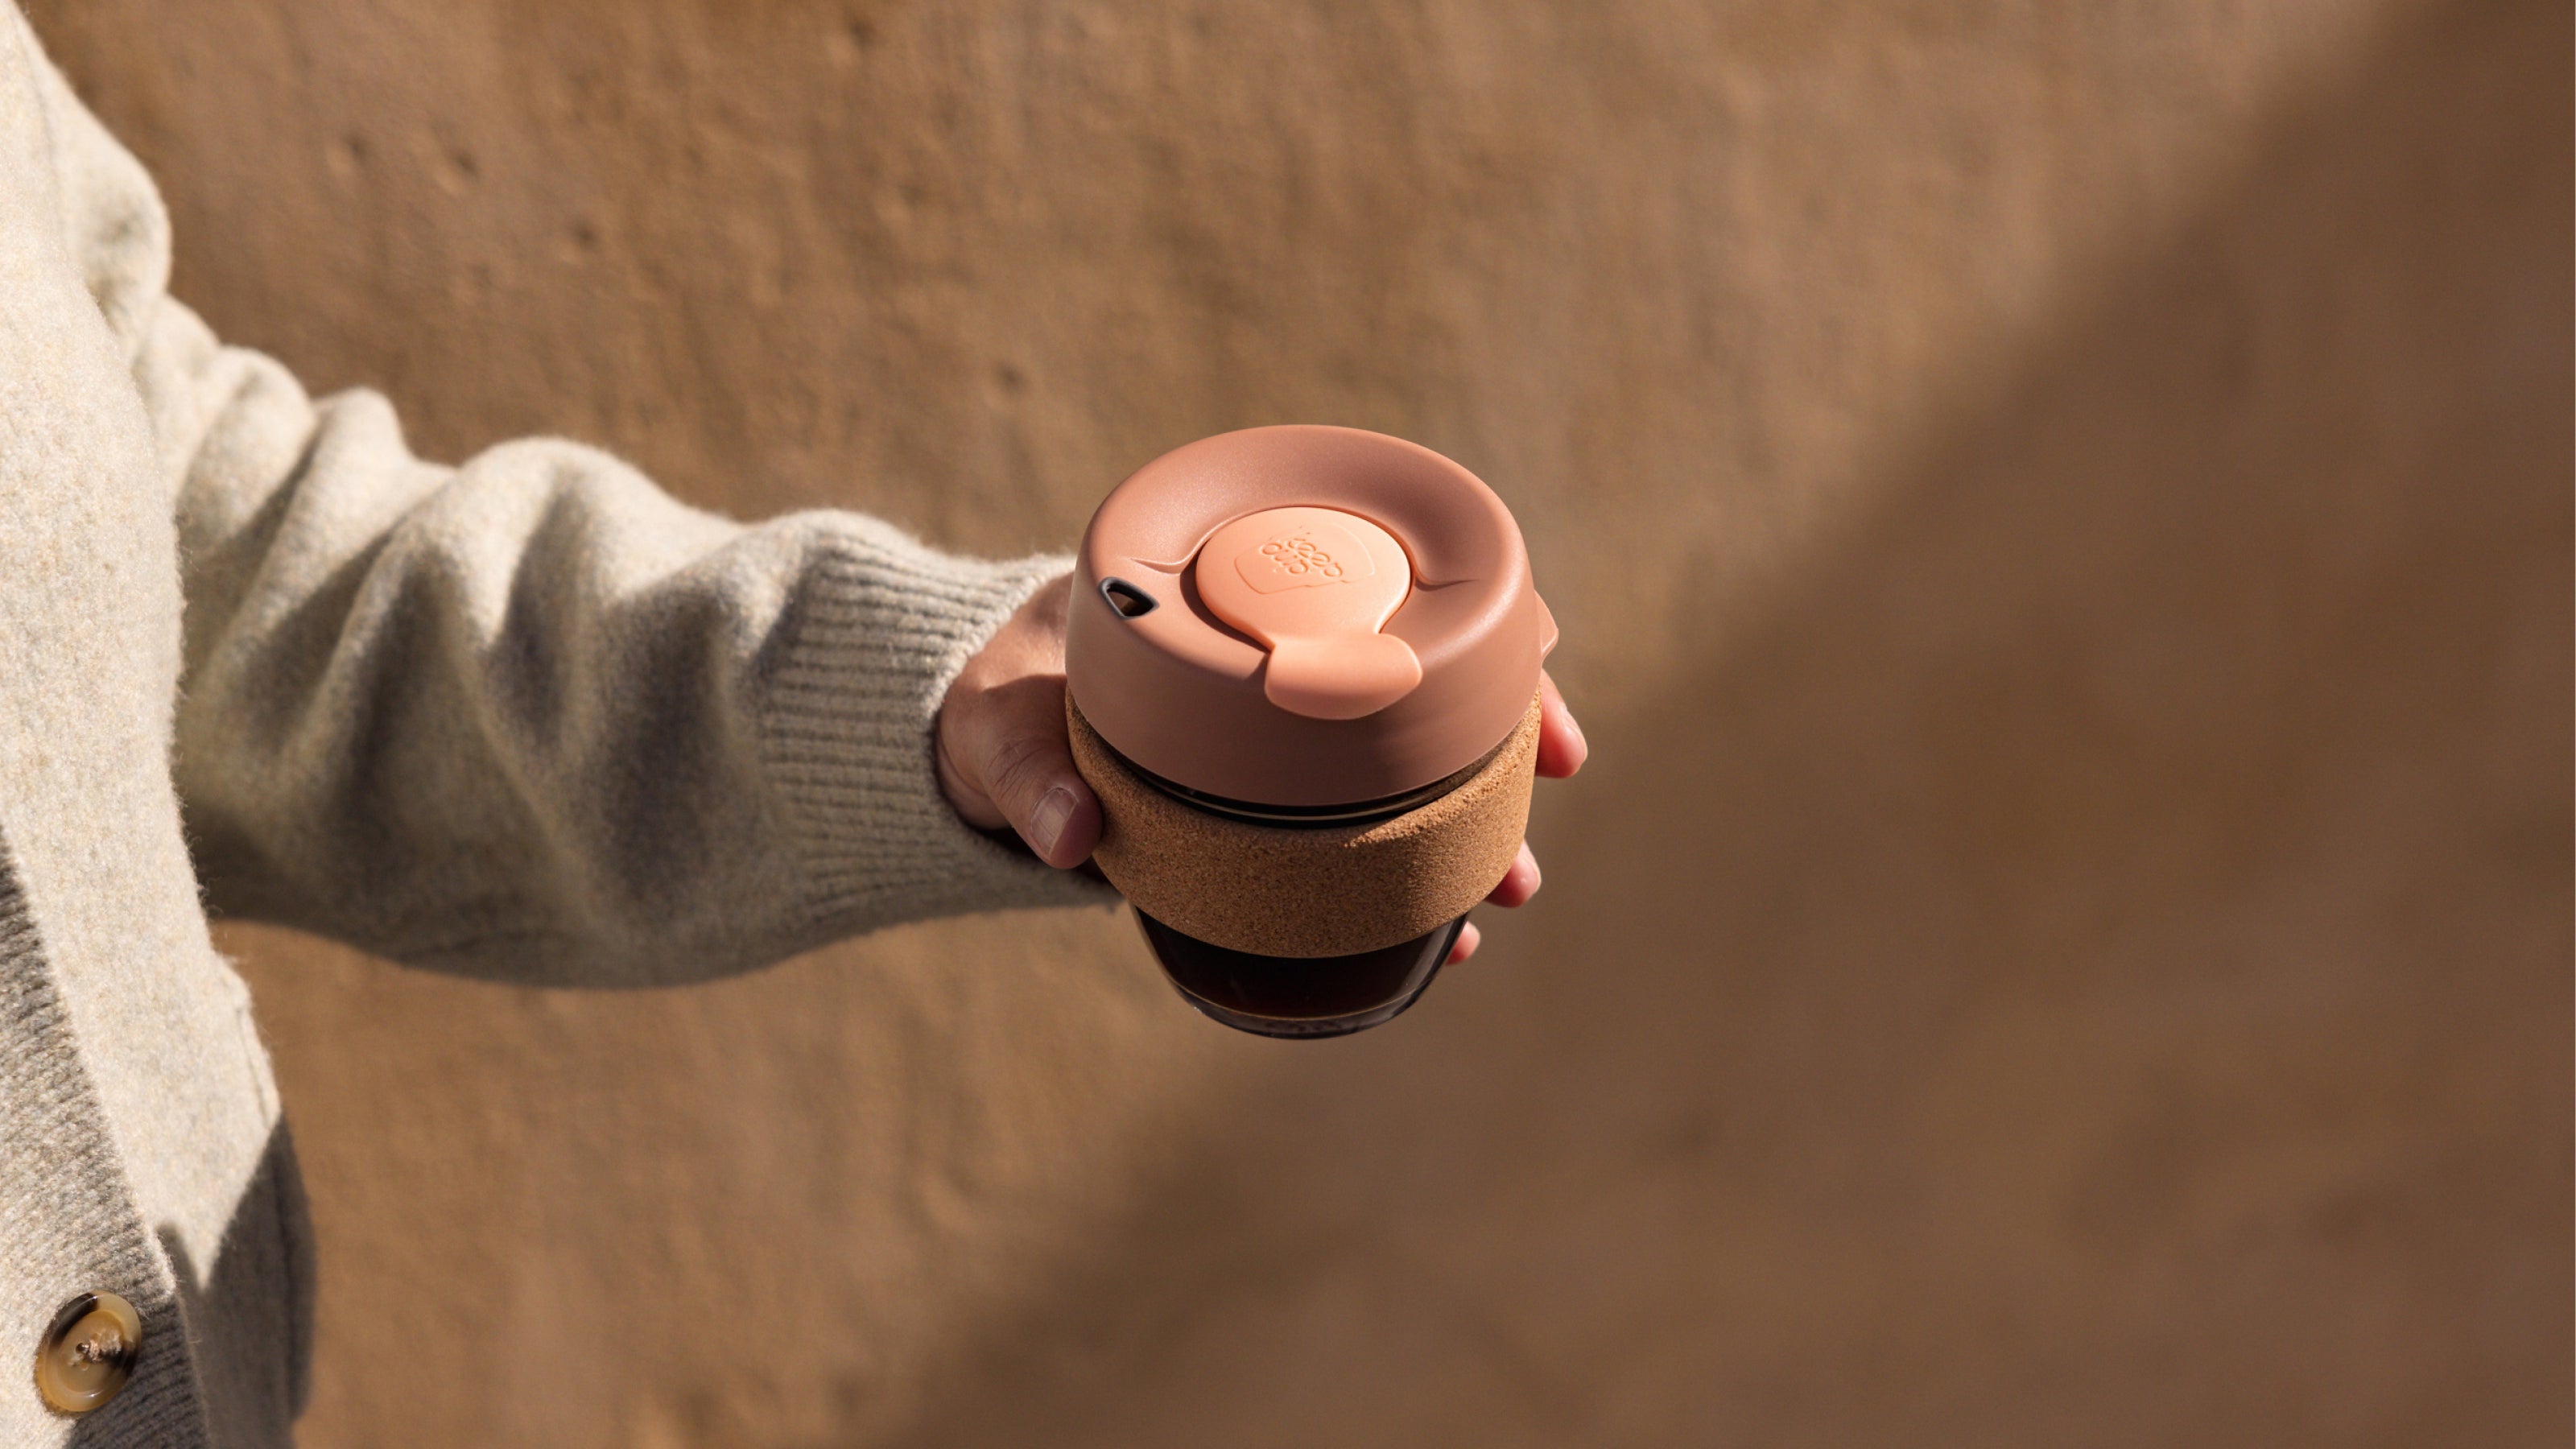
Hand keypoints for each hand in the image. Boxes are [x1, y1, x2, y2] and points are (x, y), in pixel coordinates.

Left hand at [935, 573, 1589, 964]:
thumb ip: (1023, 774)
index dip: (1472, 606)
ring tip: (1508, 888)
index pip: (1378, 580)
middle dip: (1502, 725)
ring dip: (1470, 820)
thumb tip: (1070, 841)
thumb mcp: (993, 726)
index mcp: (1230, 598)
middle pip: (1424, 678)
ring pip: (1407, 768)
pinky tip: (1449, 936)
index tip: (1540, 638)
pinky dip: (1408, 879)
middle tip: (1559, 769)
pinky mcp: (1272, 818)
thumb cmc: (989, 700)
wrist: (964, 742)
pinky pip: (1359, 837)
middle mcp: (1278, 668)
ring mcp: (1282, 747)